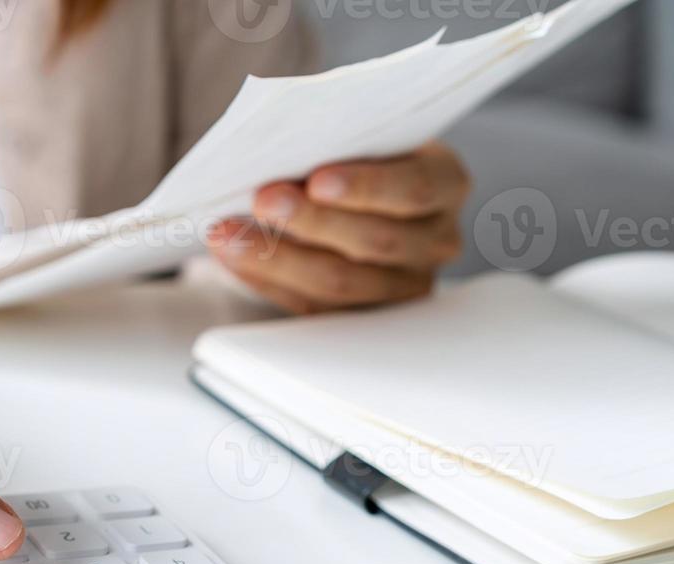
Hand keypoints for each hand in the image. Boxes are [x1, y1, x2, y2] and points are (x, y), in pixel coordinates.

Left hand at [207, 141, 469, 312]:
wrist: (362, 195)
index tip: (317, 179)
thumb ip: (339, 142)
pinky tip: (231, 255)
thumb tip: (277, 151)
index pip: (414, 189)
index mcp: (446, 183)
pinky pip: (313, 306)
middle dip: (312, 222)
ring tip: (228, 233)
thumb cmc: (360, 155)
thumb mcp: (366, 136)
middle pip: (375, 240)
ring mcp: (404, 285)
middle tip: (262, 200)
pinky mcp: (364, 316)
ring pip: (340, 283)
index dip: (367, 187)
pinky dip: (266, 278)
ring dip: (277, 257)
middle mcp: (436, 240)